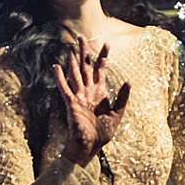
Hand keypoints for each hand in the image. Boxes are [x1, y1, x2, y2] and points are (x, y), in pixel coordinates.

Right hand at [52, 42, 129, 165]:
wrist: (90, 147)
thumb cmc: (102, 134)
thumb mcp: (117, 114)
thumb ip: (122, 98)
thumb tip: (128, 81)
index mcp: (99, 93)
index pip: (101, 70)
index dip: (103, 57)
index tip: (107, 43)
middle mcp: (88, 92)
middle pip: (85, 67)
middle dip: (84, 52)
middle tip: (81, 36)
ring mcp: (78, 97)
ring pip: (75, 74)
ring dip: (72, 61)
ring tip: (69, 47)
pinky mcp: (71, 104)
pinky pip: (65, 88)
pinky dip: (60, 78)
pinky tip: (56, 66)